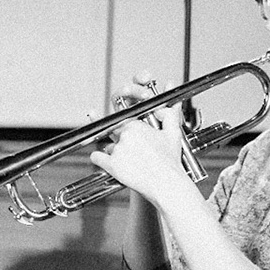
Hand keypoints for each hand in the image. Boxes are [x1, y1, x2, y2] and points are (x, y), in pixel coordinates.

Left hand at [90, 70, 195, 207]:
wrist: (166, 184)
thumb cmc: (170, 160)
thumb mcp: (172, 132)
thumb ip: (169, 109)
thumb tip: (171, 85)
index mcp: (136, 126)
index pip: (122, 119)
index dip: (121, 122)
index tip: (111, 119)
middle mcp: (124, 136)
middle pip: (114, 132)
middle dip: (118, 137)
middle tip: (124, 143)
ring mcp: (117, 151)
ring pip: (108, 145)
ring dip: (114, 150)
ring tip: (129, 160)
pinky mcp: (112, 166)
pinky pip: (97, 157)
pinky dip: (99, 159)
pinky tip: (103, 160)